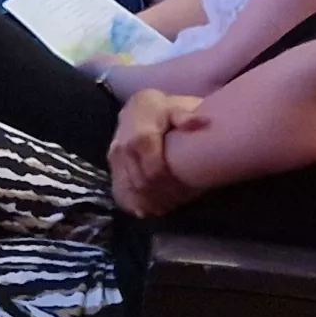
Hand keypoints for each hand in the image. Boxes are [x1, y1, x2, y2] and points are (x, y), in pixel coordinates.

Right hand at [106, 90, 207, 216]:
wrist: (140, 106)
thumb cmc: (164, 109)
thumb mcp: (177, 107)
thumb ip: (186, 116)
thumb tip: (203, 122)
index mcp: (141, 136)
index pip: (155, 172)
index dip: (172, 186)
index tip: (189, 193)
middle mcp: (123, 149)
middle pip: (143, 184)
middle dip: (163, 197)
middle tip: (182, 202)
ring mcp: (115, 158)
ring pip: (131, 190)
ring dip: (150, 202)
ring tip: (169, 207)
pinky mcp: (112, 165)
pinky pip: (120, 190)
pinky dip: (134, 203)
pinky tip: (148, 210)